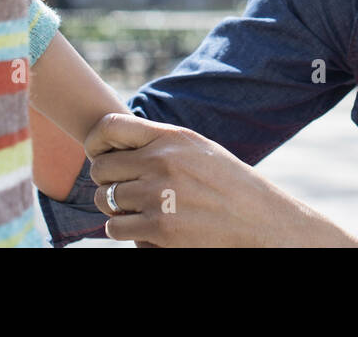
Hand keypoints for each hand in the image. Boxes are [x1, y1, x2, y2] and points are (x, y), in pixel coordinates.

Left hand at [83, 113, 357, 247]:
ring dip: (116, 208)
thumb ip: (163, 143)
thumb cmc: (230, 186)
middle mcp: (162, 162)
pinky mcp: (160, 227)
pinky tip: (145, 228)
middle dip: (106, 181)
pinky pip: (116, 227)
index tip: (101, 156)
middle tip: (121, 191)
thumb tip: (120, 143)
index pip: (111, 127)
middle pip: (101, 168)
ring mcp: (159, 195)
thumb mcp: (200, 151)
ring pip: (106, 200)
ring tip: (138, 210)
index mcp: (172, 138)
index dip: (97, 142)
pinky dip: (124, 230)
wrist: (260, 221)